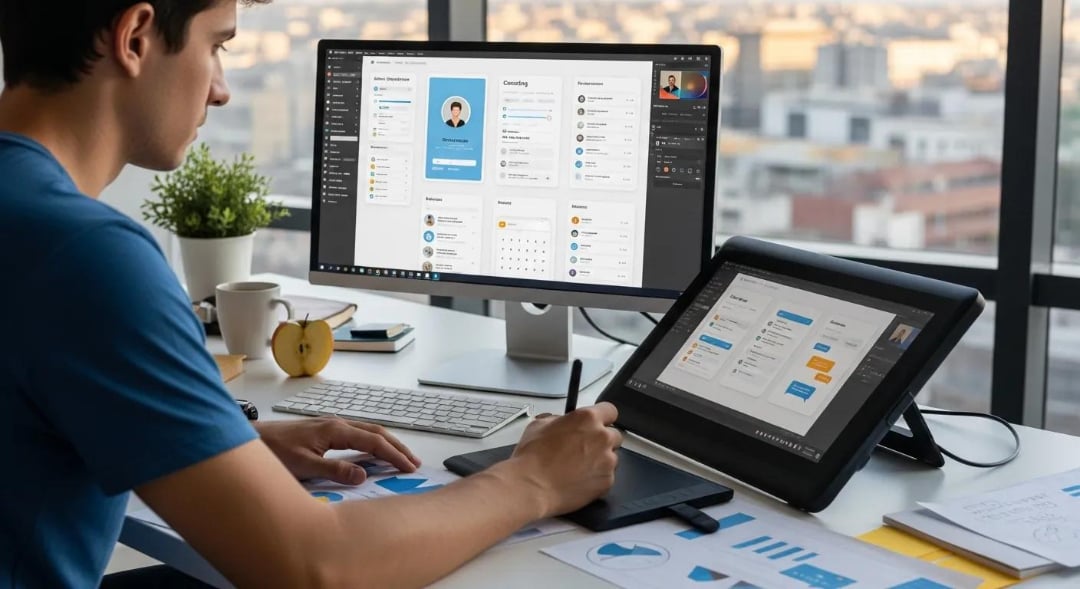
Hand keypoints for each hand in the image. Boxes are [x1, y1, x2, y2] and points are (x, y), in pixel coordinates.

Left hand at [255, 418, 420, 484]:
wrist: (252, 439)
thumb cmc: (274, 452)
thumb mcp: (303, 466)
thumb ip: (333, 471)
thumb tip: (363, 475)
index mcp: (335, 430)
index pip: (373, 442)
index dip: (394, 455)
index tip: (409, 468)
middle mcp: (337, 423)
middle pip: (376, 432)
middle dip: (397, 447)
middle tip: (415, 463)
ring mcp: (332, 425)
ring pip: (368, 431)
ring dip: (387, 443)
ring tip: (401, 457)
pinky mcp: (326, 431)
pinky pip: (358, 434)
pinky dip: (373, 443)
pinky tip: (373, 452)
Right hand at [509, 402, 621, 517]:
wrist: (531, 486)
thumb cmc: (532, 458)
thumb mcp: (539, 425)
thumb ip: (557, 419)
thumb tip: (560, 421)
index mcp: (587, 418)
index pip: (610, 410)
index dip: (603, 417)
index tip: (598, 423)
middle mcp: (602, 437)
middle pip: (614, 435)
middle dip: (602, 440)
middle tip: (584, 448)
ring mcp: (607, 460)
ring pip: (612, 457)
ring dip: (600, 460)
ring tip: (578, 467)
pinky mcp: (607, 481)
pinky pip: (608, 476)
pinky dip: (597, 478)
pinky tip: (579, 479)